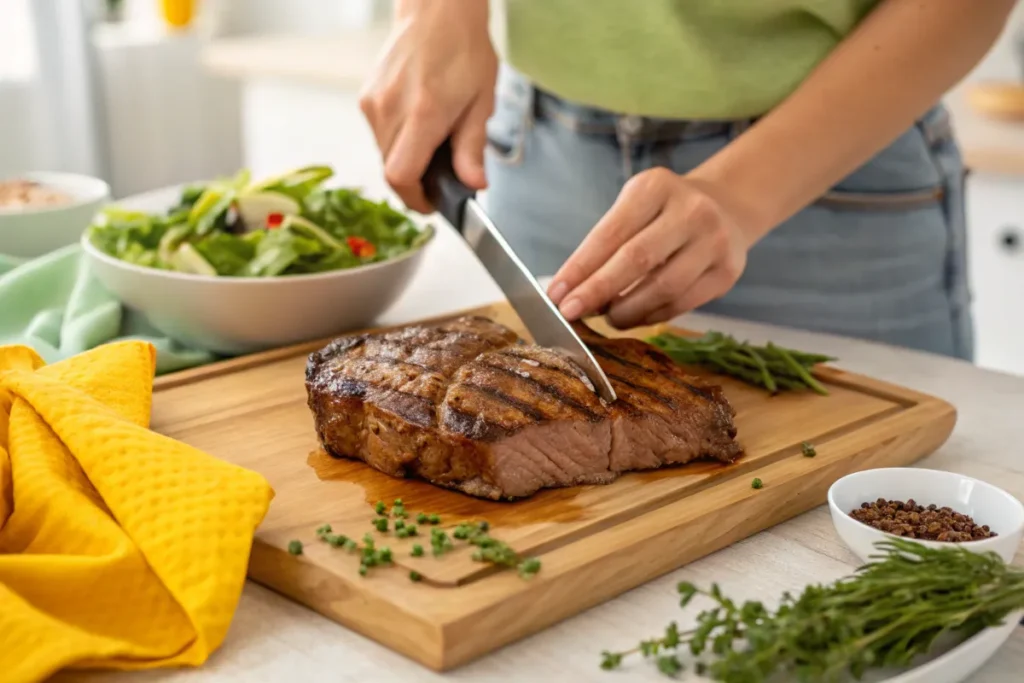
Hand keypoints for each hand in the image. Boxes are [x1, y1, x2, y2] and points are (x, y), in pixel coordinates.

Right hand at [359, 0, 496, 212]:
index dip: (415, 198)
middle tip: (440, 176)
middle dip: (415, 182)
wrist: (437, 11)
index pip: (401, 175)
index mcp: (423, 112)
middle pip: (391, 171)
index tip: (432, 203)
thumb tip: (474, 184)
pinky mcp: (366, 98)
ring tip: (432, 142)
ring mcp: (373, 103)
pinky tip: (418, 125)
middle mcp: (391, 109)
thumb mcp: (481, 102)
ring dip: (405, 160)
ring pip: (383, 155)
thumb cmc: (464, 51)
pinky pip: (378, 136)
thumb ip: (472, 147)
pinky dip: (397, 141)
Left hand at [548, 168, 751, 328]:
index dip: (580, 267)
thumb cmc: (664, 211)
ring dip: (626, 310)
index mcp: (656, 187)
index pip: (610, 233)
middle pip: (637, 260)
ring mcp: (714, 241)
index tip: (556, 294)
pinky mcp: (727, 272)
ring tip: (606, 317)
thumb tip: (571, 291)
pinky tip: (633, 317)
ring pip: (662, 288)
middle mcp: (691, 210)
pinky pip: (682, 304)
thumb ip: (605, 244)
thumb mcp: (634, 207)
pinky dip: (651, 316)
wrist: (726, 207)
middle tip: (571, 313)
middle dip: (597, 291)